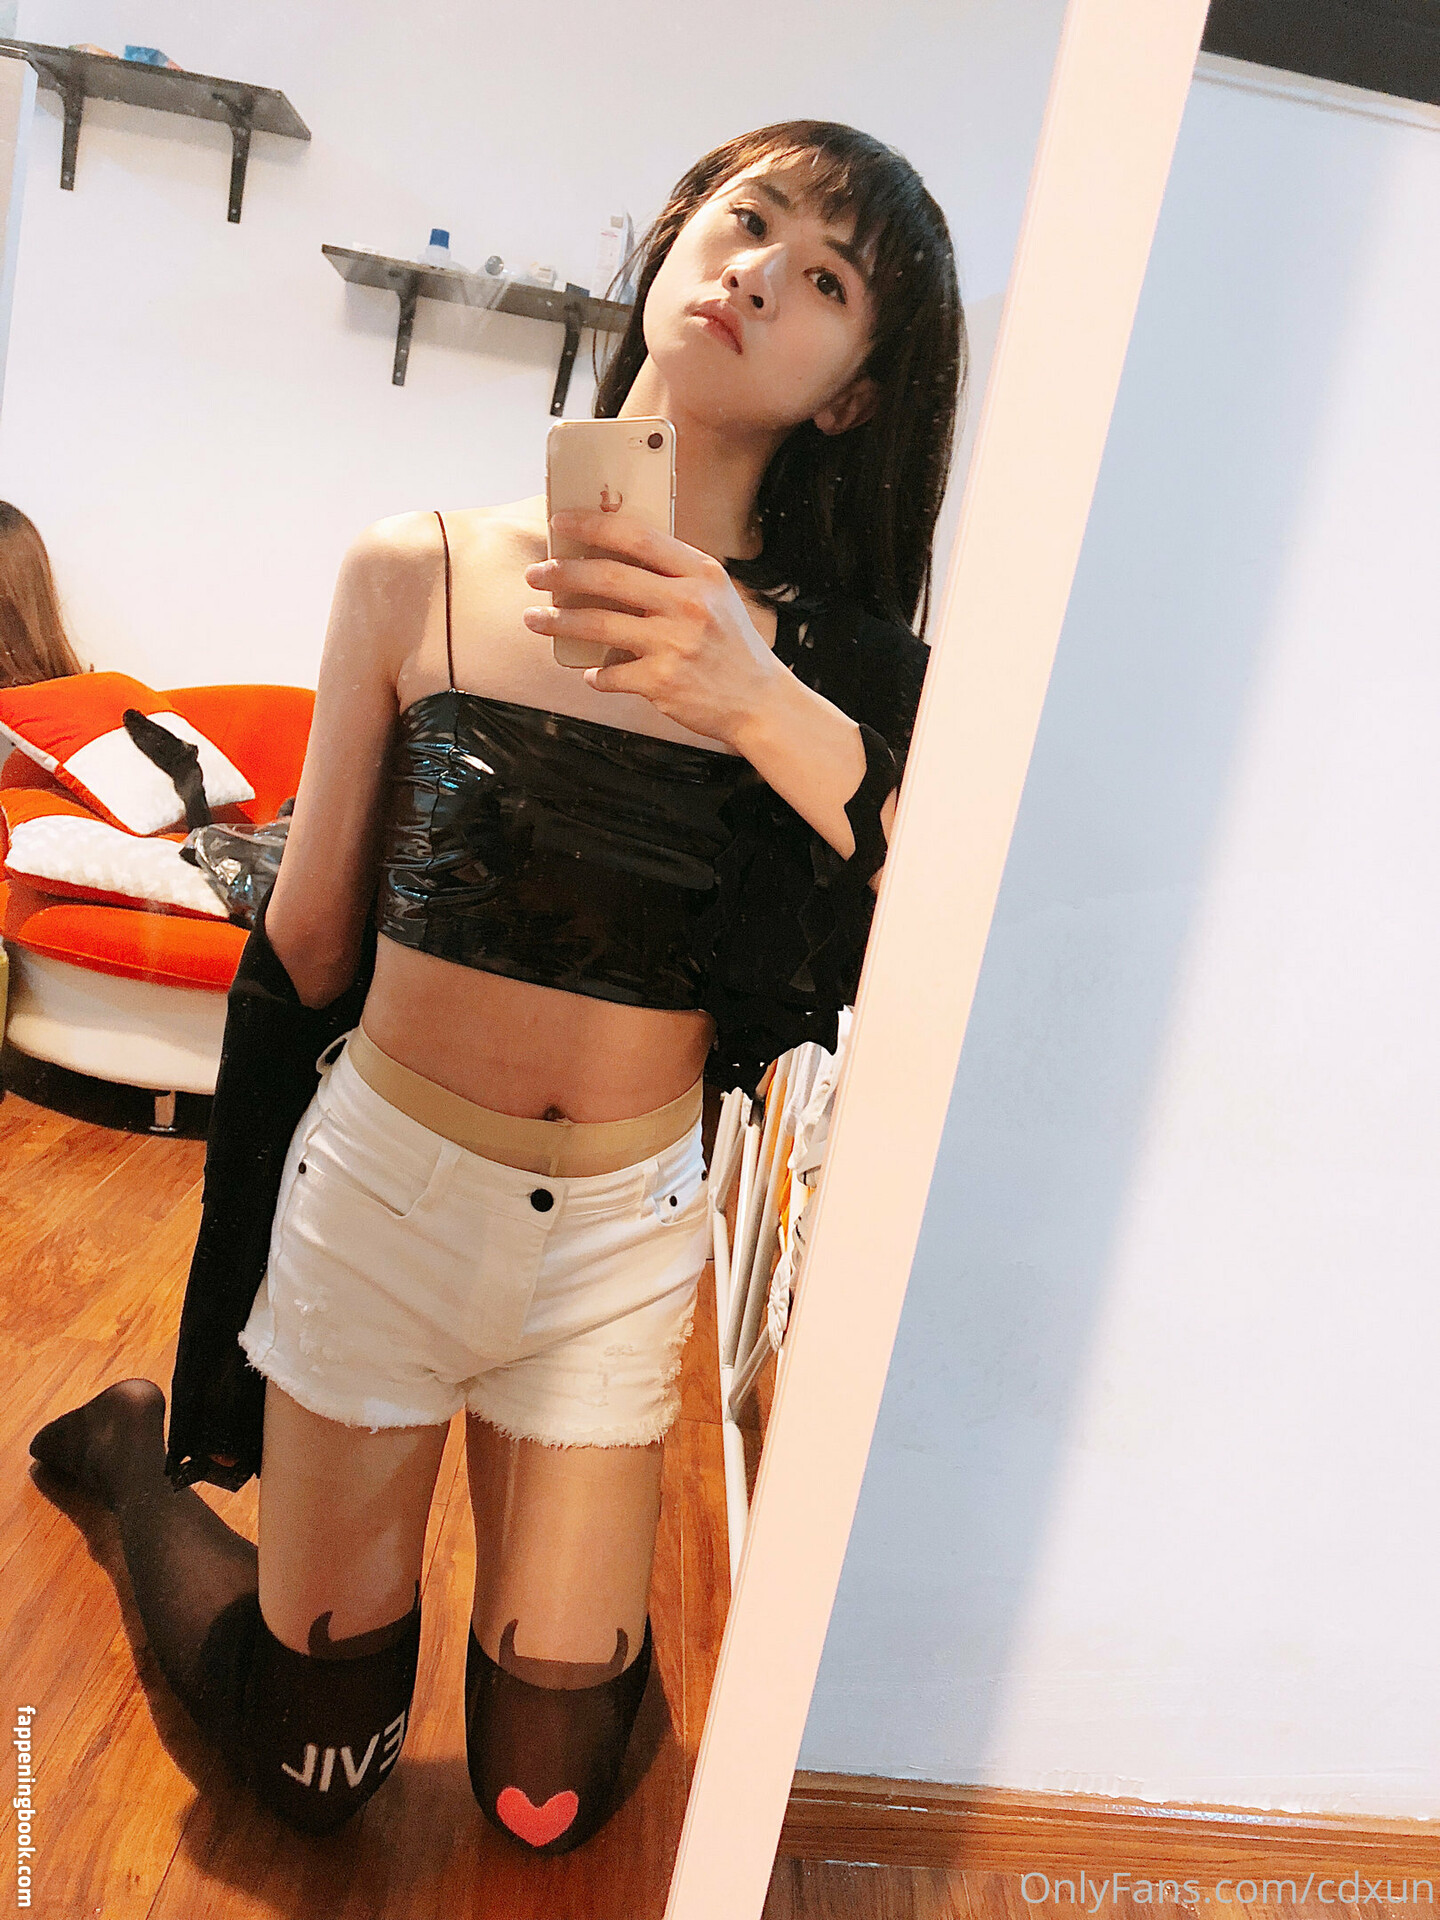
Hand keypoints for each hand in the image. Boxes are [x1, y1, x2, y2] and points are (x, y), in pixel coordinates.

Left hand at [522, 509, 783, 747]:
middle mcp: (688, 604)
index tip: (561, 523)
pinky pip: (611, 674)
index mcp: (700, 574)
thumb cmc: (732, 646)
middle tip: (535, 573)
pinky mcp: (662, 681)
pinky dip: (595, 674)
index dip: (592, 526)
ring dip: (558, 621)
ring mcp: (674, 644)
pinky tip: (591, 673)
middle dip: (562, 573)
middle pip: (608, 578)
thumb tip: (610, 558)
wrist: (760, 702)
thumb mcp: (715, 597)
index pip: (637, 537)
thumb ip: (673, 576)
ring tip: (535, 619)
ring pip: (598, 624)